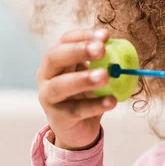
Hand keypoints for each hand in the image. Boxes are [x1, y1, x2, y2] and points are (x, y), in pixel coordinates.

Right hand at [37, 28, 115, 149]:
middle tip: (101, 49)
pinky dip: (95, 105)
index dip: (83, 36)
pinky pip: (76, 110)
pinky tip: (111, 101)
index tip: (104, 35)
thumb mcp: (92, 74)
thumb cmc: (85, 95)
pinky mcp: (58, 118)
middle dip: (78, 51)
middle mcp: (46, 76)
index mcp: (55, 60)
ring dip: (83, 79)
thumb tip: (118, 47)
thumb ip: (101, 62)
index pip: (64, 41)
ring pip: (60, 86)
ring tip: (105, 76)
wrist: (78, 129)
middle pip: (55, 58)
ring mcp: (48, 98)